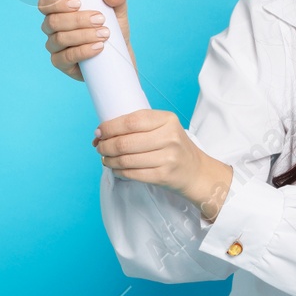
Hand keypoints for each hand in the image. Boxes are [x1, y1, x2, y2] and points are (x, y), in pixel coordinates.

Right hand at [38, 0, 135, 81]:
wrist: (118, 54)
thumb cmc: (112, 27)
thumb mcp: (118, 8)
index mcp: (58, 9)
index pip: (45, 3)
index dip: (57, 2)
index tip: (79, 3)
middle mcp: (52, 27)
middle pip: (52, 21)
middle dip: (77, 20)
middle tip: (100, 19)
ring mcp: (54, 46)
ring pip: (59, 39)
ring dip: (83, 35)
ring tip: (104, 34)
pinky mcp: (61, 63)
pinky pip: (65, 58)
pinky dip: (83, 51)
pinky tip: (98, 47)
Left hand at [94, 109, 233, 219]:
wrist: (195, 171)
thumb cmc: (172, 146)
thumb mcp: (162, 128)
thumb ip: (137, 126)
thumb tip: (101, 133)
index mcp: (167, 120)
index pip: (131, 121)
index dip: (110, 127)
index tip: (99, 132)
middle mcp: (169, 137)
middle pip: (125, 142)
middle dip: (106, 146)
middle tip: (99, 147)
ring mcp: (167, 158)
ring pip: (126, 160)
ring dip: (109, 160)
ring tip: (105, 158)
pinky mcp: (163, 175)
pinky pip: (132, 173)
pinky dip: (118, 171)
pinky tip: (116, 168)